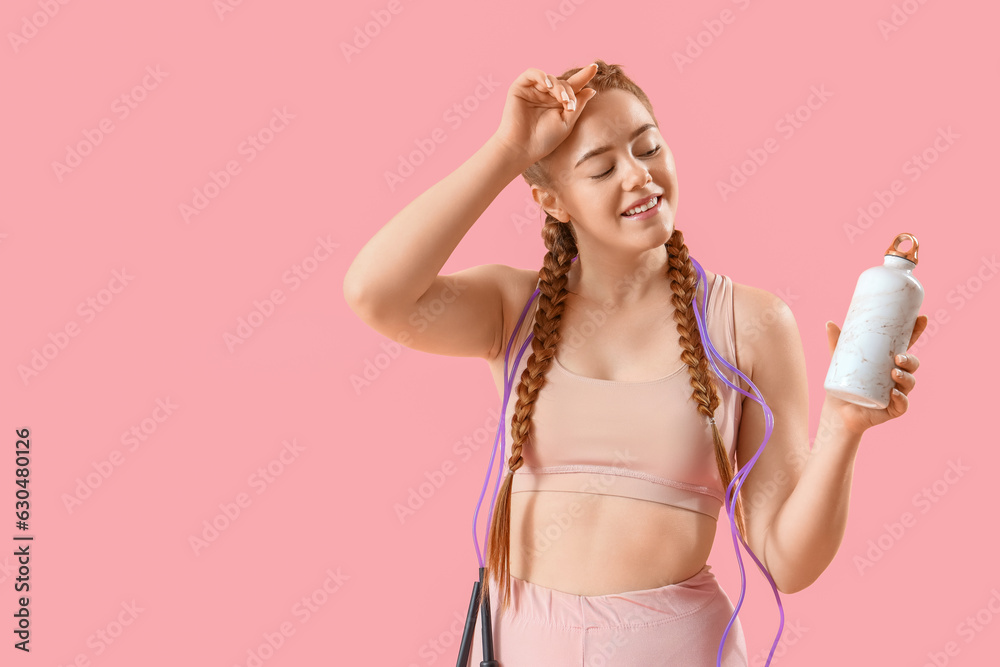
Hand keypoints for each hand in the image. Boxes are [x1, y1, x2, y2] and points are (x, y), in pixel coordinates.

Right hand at [492, 64, 598, 167]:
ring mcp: (533, 91)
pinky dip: (542, 76)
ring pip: (550, 78)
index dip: (583, 76)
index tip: (594, 67)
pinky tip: (548, 85)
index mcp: (558, 104)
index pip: (573, 86)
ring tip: (563, 99)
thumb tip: (591, 90)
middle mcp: (546, 96)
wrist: (522, 148)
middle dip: (570, 91)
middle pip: (563, 83)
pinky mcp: (519, 88)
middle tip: (570, 105)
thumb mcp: (567, 122)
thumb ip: (578, 105)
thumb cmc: (544, 139)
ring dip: (559, 86)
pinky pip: (532, 73)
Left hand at [824, 314, 927, 434]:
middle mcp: (897, 377)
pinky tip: (894, 393)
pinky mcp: (892, 409)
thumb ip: (837, 343)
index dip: (916, 332)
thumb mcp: (839, 362)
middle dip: (910, 359)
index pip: (906, 346)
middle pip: (912, 365)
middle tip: (898, 357)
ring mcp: (897, 393)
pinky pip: (902, 405)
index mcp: (889, 362)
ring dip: (906, 377)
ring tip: (894, 372)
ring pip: (910, 383)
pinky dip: (901, 399)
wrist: (837, 412)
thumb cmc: (844, 384)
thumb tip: (830, 323)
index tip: (921, 318)